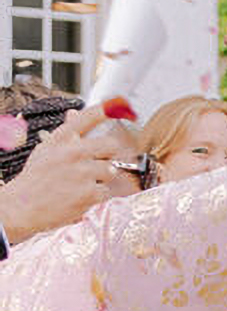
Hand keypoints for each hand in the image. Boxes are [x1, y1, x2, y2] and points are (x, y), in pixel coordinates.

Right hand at [0, 103, 119, 242]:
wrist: (22, 207)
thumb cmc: (35, 178)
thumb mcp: (46, 150)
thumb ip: (65, 133)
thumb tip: (74, 113)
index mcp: (61, 139)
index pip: (88, 117)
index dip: (106, 109)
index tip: (119, 104)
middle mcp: (73, 152)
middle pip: (111, 145)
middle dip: (109, 155)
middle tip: (97, 163)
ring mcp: (83, 173)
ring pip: (110, 170)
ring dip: (102, 178)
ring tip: (83, 184)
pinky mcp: (89, 193)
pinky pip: (106, 191)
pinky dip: (96, 196)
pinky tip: (81, 196)